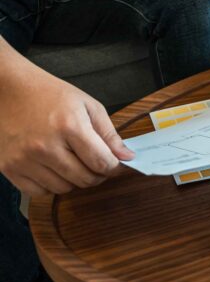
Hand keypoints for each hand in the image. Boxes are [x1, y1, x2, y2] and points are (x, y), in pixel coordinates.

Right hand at [0, 68, 133, 196]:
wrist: (9, 89)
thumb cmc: (50, 94)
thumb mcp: (87, 105)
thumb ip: (109, 133)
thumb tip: (127, 156)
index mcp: (70, 126)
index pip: (102, 162)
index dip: (115, 167)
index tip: (117, 164)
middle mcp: (46, 146)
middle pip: (85, 179)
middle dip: (98, 175)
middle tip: (98, 164)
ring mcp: (25, 159)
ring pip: (64, 188)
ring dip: (75, 180)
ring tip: (74, 162)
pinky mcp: (9, 168)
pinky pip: (39, 192)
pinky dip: (51, 185)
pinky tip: (54, 168)